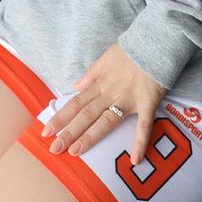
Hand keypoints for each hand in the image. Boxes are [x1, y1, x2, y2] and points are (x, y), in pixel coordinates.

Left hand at [43, 42, 165, 159]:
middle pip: (86, 115)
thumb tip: (75, 86)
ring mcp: (128, 99)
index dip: (61, 117)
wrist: (155, 42)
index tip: (46, 131)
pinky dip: (140, 142)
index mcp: (100, 83)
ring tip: (76, 152)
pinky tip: (135, 160)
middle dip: (69, 132)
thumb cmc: (131, 49)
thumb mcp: (106, 57)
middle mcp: (110, 93)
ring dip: (91, 137)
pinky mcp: (148, 103)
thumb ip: (90, 74)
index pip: (76, 103)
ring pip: (106, 121)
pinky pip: (144, 125)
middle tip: (54, 149)